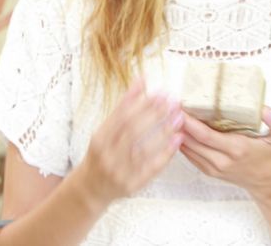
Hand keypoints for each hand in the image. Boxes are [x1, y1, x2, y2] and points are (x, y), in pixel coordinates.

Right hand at [74, 80, 183, 206]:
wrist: (91, 189)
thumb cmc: (102, 154)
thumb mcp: (105, 130)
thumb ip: (123, 107)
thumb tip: (141, 80)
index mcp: (99, 138)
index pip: (121, 116)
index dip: (141, 102)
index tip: (159, 91)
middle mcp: (106, 155)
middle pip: (132, 131)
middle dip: (154, 114)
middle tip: (172, 101)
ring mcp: (119, 171)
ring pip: (143, 149)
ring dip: (163, 131)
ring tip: (178, 117)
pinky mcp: (131, 185)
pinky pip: (151, 168)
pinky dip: (165, 153)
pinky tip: (177, 140)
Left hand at [179, 106, 270, 198]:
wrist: (270, 182)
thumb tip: (264, 108)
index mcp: (237, 149)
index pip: (205, 135)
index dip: (189, 122)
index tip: (181, 107)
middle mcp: (222, 160)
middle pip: (192, 142)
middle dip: (178, 123)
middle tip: (170, 105)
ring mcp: (214, 168)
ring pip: (188, 150)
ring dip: (177, 133)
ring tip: (170, 114)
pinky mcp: (210, 171)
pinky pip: (191, 156)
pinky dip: (182, 143)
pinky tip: (177, 129)